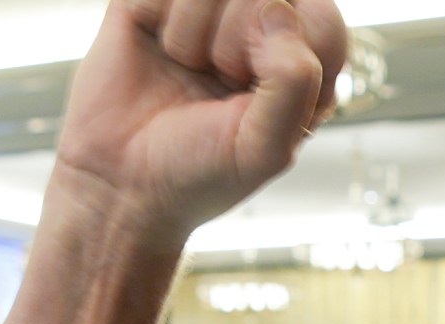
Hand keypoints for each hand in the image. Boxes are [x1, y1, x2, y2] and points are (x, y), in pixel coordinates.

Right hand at [51, 0, 346, 240]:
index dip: (290, 56)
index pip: (324, 23)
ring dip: (198, 35)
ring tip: (188, 67)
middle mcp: (258, 28)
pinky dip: (167, 19)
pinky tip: (163, 48)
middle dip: (239, 46)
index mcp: (300, 66)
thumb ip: (295, 82)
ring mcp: (208, 11)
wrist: (120, 184)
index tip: (254, 98)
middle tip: (218, 83)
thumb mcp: (265, 148)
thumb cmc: (198, 172)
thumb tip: (276, 9)